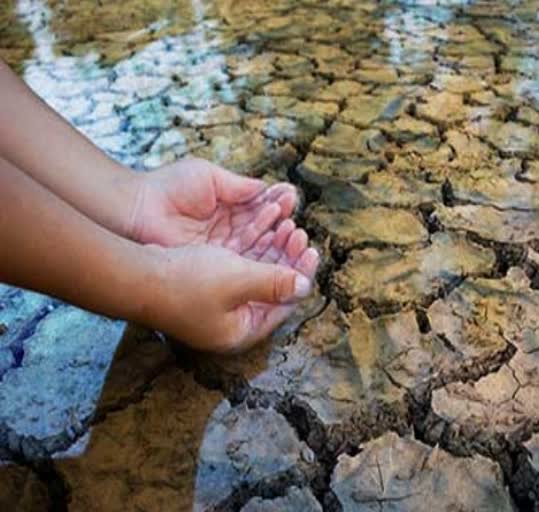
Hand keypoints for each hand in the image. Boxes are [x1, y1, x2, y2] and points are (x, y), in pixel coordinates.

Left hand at [129, 158, 297, 251]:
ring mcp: (223, 250)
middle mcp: (229, 231)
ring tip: (290, 231)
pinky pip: (245, 263)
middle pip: (264, 231)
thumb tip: (268, 189)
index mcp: (229, 208)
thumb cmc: (168, 188)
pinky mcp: (215, 265)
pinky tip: (274, 246)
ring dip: (276, 241)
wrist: (138, 209)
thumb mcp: (209, 177)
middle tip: (294, 220)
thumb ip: (239, 186)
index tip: (290, 196)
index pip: (261, 208)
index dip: (277, 204)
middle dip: (282, 225)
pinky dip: (261, 255)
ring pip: (258, 248)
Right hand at [146, 233, 317, 352]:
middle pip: (272, 289)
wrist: (134, 275)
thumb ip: (275, 283)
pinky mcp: (204, 289)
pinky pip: (239, 268)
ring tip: (283, 225)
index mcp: (242, 331)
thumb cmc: (185, 281)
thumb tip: (305, 287)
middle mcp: (231, 323)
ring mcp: (217, 307)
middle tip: (298, 232)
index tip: (311, 251)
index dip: (301, 275)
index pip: (284, 304)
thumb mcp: (238, 280)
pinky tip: (260, 229)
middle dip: (287, 259)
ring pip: (256, 275)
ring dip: (271, 250)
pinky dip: (252, 249)